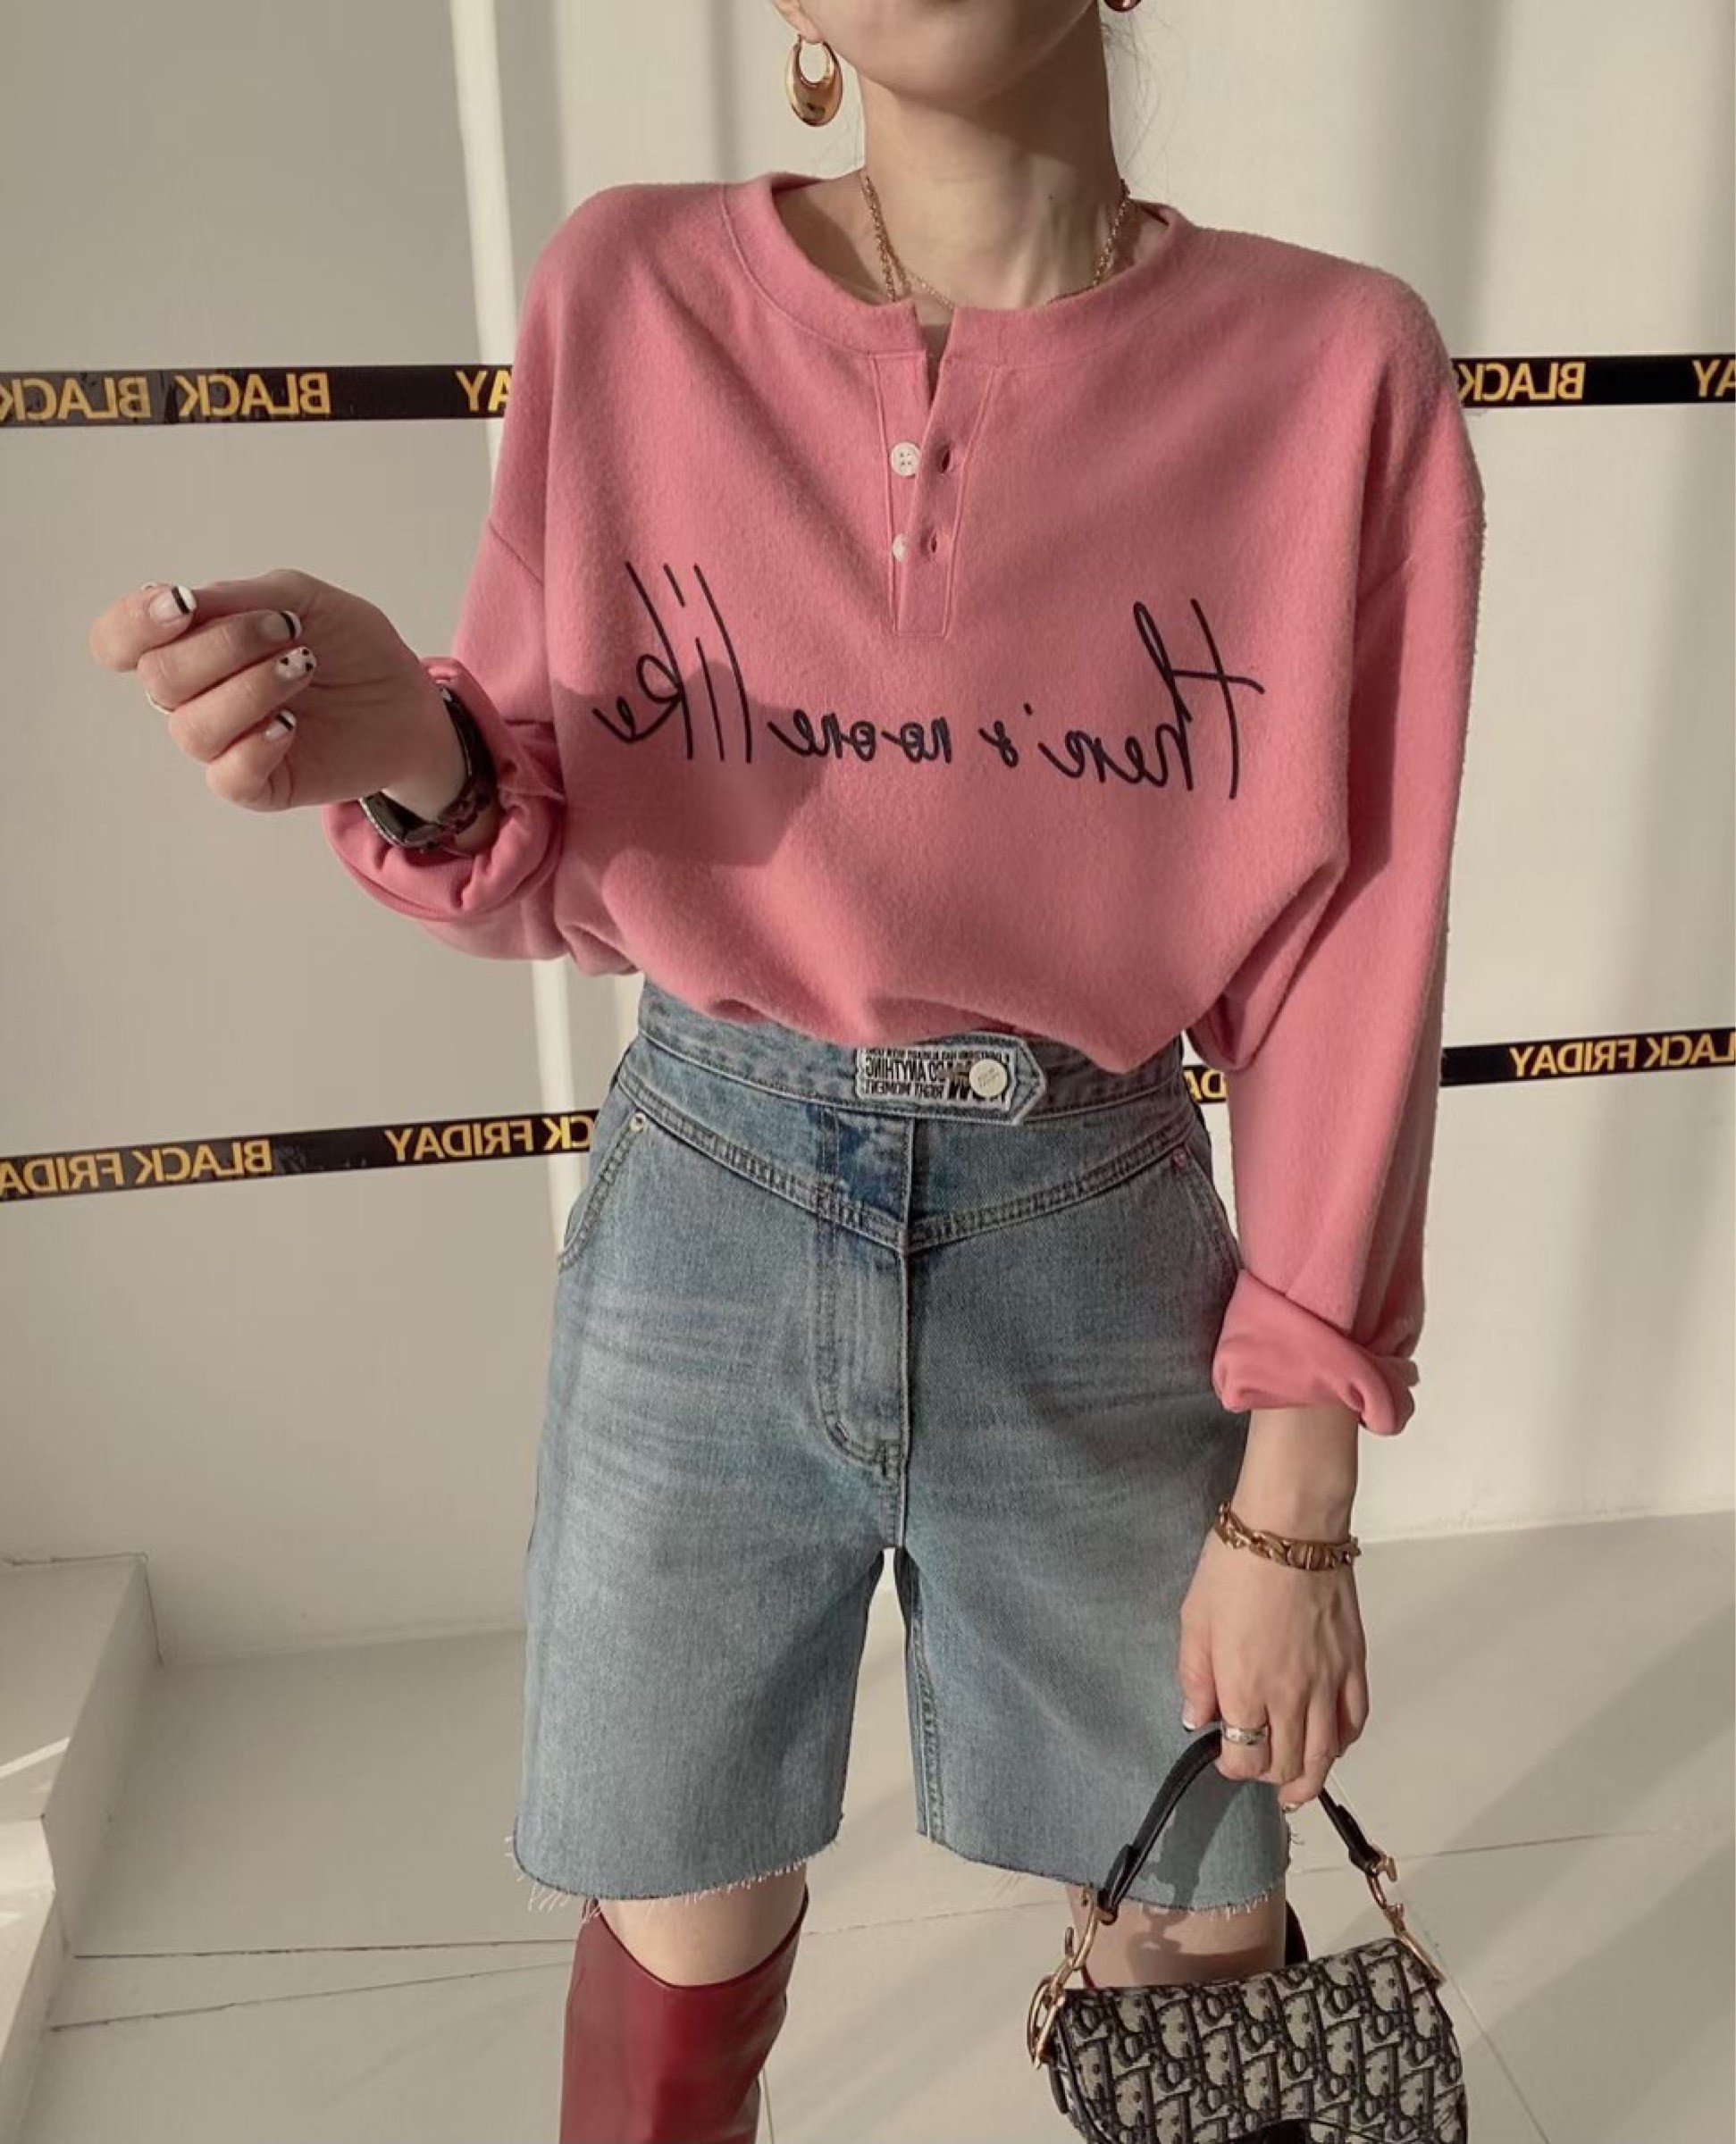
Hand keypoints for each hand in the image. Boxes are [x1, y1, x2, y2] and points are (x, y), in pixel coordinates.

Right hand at [87, 569, 450, 814]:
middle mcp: (195, 694)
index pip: (119, 640)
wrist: (407, 696)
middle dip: (223, 646)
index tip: (184, 604)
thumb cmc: (349, 644)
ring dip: (252, 689)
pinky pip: (228, 775)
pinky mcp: (258, 784)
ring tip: (304, 666)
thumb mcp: (300, 597)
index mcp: (192, 642)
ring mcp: (224, 742)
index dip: (134, 623)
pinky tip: (292, 724)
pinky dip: (258, 744)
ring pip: (192, 728)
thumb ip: (237, 598)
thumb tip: (182, 603)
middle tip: (289, 630)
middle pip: (157, 678)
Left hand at [1175, 1526, 1369, 1811]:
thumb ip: (1194, 1675)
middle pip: (1287, 1766)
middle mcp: (1289, 1696)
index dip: (1232, 1767)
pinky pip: (1354, 1720)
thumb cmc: (1239, 1564)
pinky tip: (1331, 1743)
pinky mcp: (1353, 1665)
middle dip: (1269, 1778)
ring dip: (1310, 1778)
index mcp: (1244, 1688)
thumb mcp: (1195, 1619)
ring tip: (1298, 1785)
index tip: (1225, 1755)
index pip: (1245, 1759)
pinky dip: (1343, 1742)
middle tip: (1260, 1771)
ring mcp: (1327, 1683)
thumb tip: (1196, 1716)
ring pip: (1326, 1756)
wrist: (1292, 1528)